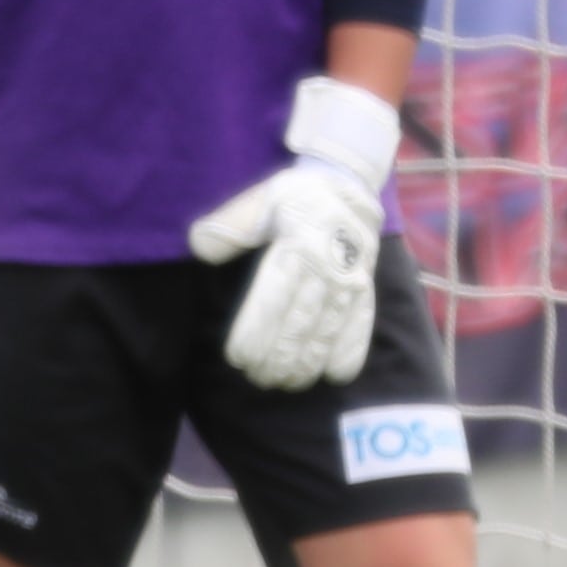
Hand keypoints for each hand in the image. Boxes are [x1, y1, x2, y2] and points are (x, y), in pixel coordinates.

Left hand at [187, 76, 400, 390]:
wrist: (346, 183)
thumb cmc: (290, 198)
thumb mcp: (257, 200)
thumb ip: (228, 226)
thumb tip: (200, 247)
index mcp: (299, 241)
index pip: (275, 295)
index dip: (257, 330)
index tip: (239, 358)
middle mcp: (329, 263)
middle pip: (301, 320)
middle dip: (279, 356)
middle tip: (258, 378)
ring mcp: (352, 278)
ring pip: (329, 328)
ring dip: (308, 361)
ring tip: (285, 383)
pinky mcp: (366, 286)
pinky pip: (362, 322)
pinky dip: (350, 350)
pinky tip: (334, 376)